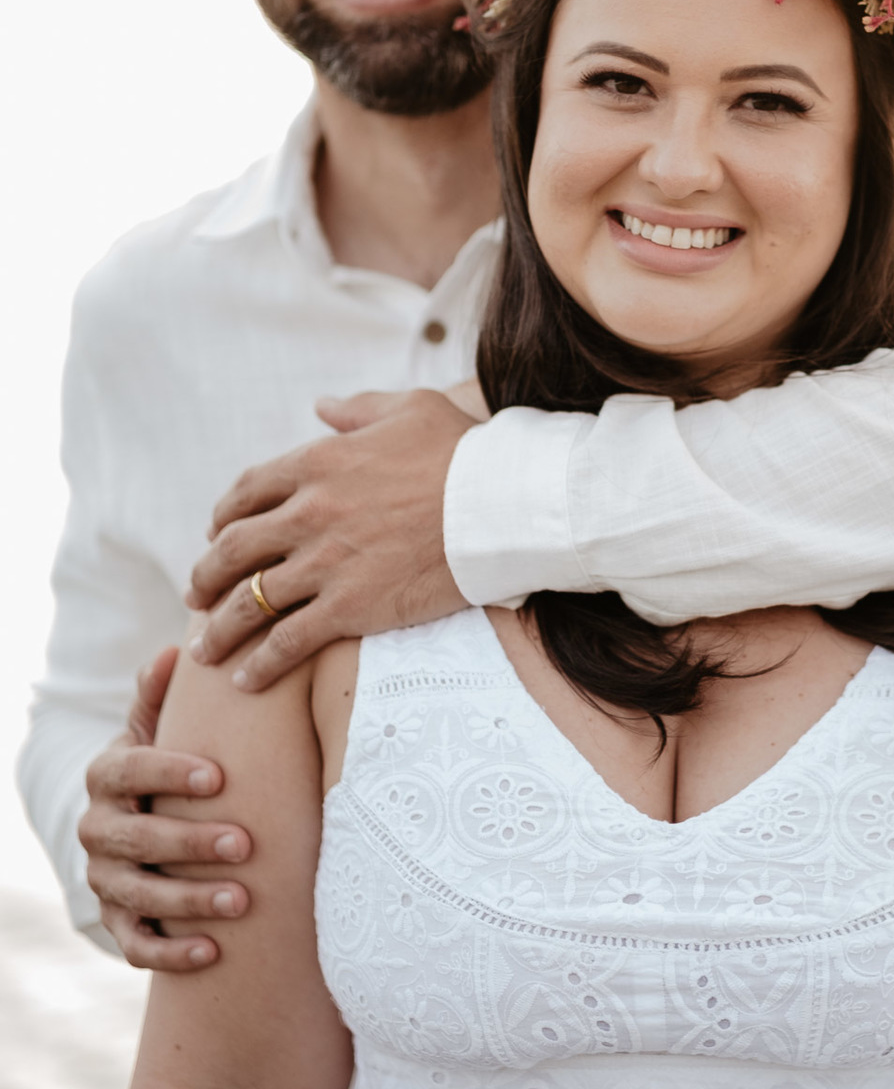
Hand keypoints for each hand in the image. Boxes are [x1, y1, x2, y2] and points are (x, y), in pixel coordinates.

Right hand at [79, 648, 250, 970]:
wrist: (147, 822)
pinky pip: (136, 945)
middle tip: (244, 844)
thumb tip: (174, 651)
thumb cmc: (168, 764)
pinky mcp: (119, 921)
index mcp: (107, 775)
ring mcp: (105, 879)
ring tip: (241, 901)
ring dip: (188, 901)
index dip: (169, 772)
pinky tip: (212, 952)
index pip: (129, 770)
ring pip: (138, 896)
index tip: (218, 777)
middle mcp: (97, 829)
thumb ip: (162, 694)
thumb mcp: (159, 726)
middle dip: (189, 842)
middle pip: (136, 839)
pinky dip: (171, 953)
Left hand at [185, 388, 474, 689]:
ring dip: (220, 629)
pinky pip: (288, 641)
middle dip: (206, 576)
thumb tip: (322, 407)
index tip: (217, 534)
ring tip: (206, 649)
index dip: (224, 517)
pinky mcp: (349, 607)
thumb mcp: (409, 408)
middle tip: (197, 594)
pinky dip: (261, 664)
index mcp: (317, 462)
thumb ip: (358, 409)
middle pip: (233, 550)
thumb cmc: (465, 451)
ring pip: (249, 602)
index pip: (246, 492)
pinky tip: (246, 681)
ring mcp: (325, 563)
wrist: (502, 503)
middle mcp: (309, 512)